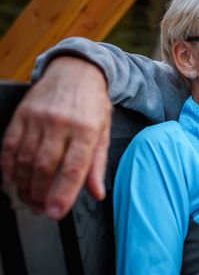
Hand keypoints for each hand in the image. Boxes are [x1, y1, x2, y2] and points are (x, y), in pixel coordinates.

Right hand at [1, 56, 111, 219]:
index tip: (56, 213)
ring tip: (29, 199)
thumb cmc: (93, 104)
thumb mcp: (104, 132)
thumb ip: (98, 164)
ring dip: (24, 185)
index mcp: (88, 129)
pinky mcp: (22, 114)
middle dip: (41, 194)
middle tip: (41, 210)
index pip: (74, 168)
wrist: (76, 71)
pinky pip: (9, 145)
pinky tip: (10, 181)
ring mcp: (39, 118)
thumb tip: (96, 193)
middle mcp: (62, 123)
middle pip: (46, 167)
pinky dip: (7, 166)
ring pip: (26, 159)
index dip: (63, 193)